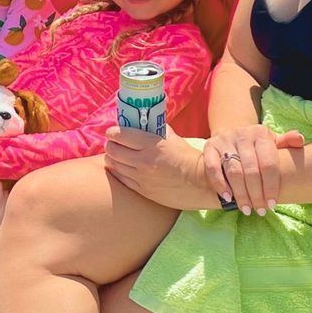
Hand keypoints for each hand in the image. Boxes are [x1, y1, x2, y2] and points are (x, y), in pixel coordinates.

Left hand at [103, 126, 223, 210]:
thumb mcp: (173, 138)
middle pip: (112, 150)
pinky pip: (121, 179)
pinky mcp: (142, 191)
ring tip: (116, 155)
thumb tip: (145, 121)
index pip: (119, 135)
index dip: (112, 132)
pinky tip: (121, 167)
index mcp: (151, 145)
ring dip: (112, 158)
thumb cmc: (188, 158)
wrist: (201, 183)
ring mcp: (141, 178)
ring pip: (113, 165)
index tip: (112, 132)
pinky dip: (117, 171)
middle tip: (113, 143)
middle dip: (110, 144)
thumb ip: (157, 129)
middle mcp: (143, 161)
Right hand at [202, 125, 303, 215]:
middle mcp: (242, 135)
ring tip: (246, 209)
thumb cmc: (258, 146)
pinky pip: (212, 168)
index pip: (268, 164)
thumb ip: (287, 142)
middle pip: (251, 170)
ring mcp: (225, 141)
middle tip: (260, 211)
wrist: (233, 133)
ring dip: (240, 194)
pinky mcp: (210, 147)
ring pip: (233, 171)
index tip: (272, 204)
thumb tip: (300, 140)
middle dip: (256, 194)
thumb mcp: (274, 142)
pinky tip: (227, 198)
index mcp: (261, 135)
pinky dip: (220, 184)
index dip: (271, 186)